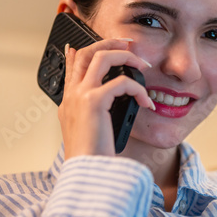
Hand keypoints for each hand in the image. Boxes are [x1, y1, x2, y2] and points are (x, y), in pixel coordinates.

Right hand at [59, 39, 154, 159]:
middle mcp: (71, 95)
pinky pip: (122, 82)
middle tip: (130, 45)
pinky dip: (139, 89)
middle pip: (86, 52)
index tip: (90, 43)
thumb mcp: (93, 132)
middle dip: (109, 42)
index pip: (71, 66)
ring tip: (144, 66)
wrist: (87, 174)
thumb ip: (99, 113)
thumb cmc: (93, 158)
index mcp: (69, 102)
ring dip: (126, 56)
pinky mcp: (93, 102)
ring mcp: (80, 96)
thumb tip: (113, 102)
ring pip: (101, 57)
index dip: (79, 50)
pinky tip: (147, 103)